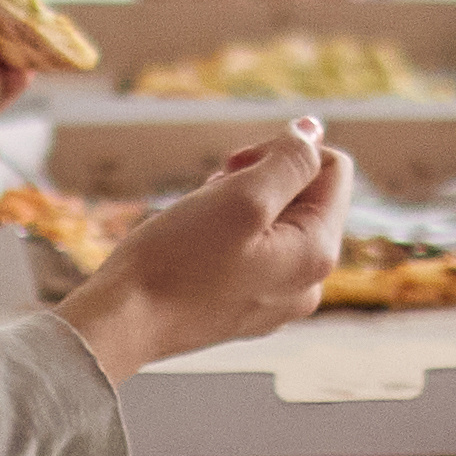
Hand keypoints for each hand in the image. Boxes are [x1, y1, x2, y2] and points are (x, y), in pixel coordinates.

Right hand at [56, 119, 357, 373]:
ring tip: (199, 220)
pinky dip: (226, 234)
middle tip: (213, 194)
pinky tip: (194, 244)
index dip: (282, 152)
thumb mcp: (241, 197)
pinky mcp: (245, 307)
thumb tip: (314, 131)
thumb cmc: (178, 261)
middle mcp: (307, 283)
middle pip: (306, 196)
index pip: (332, 168)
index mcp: (318, 254)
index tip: (235, 168)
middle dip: (260, 180)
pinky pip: (252, 251)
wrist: (123, 324)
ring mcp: (276, 300)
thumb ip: (290, 161)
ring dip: (239, 204)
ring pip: (275, 222)